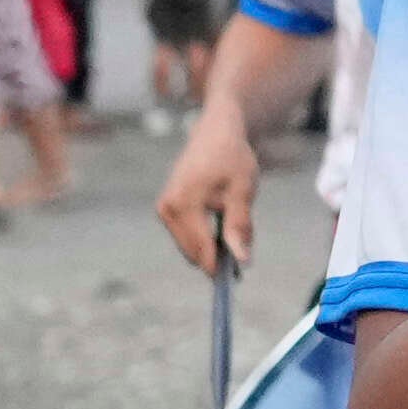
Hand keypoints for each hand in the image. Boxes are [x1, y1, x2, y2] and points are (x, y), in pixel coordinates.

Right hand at [152, 100, 256, 278]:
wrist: (214, 133)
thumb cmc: (232, 158)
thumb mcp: (242, 190)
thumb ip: (240, 226)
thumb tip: (242, 261)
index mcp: (184, 203)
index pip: (202, 250)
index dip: (222, 268)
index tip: (240, 275)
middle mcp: (167, 208)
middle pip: (194, 253)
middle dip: (219, 257)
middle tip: (244, 241)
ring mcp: (164, 210)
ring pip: (190, 248)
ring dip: (212, 247)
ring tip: (232, 220)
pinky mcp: (165, 210)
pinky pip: (186, 237)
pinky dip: (204, 238)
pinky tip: (219, 217)